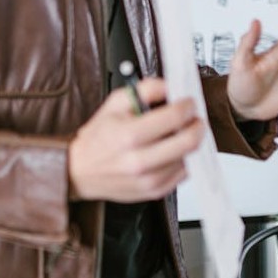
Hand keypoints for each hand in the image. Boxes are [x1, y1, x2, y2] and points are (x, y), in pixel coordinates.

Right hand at [68, 79, 204, 201]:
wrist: (80, 171)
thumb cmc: (98, 138)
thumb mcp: (114, 104)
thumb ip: (144, 89)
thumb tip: (169, 86)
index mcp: (129, 136)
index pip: (175, 117)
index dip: (188, 106)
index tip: (188, 103)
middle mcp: (140, 161)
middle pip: (189, 141)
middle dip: (197, 125)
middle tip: (194, 119)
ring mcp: (149, 179)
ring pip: (190, 158)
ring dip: (191, 143)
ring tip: (182, 134)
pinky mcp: (155, 191)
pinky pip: (184, 173)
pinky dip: (184, 159)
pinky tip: (173, 151)